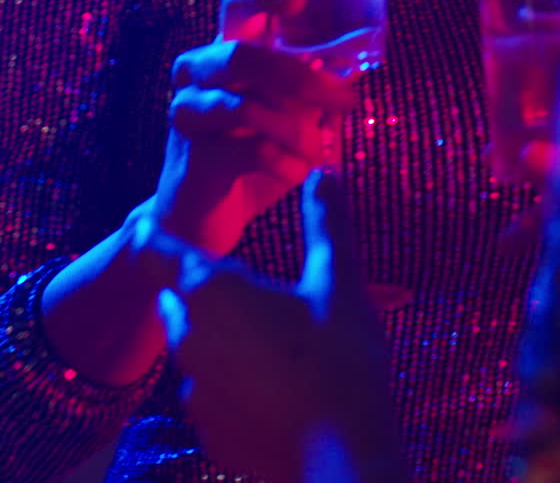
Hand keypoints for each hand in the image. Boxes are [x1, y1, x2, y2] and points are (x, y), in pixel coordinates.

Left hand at [133, 169, 406, 482]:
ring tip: (265, 331)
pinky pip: (208, 389)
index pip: (152, 248)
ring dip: (215, 331)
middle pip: (173, 296)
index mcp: (210, 291)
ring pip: (192, 344)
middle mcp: (189, 336)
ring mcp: (194, 389)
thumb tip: (322, 170)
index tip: (159, 219)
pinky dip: (228, 377)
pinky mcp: (209, 430)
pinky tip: (270, 380)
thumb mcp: (339, 279)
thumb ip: (326, 220)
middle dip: (196, 282)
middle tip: (237, 275)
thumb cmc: (340, 360)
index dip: (153, 230)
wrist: (342, 460)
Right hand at [152, 0, 356, 255]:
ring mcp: (187, 112)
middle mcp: (198, 73)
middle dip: (302, 79)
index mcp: (224, 51)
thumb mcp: (293, 115)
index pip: (236, 4)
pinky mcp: (192, 155)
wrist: (206, 218)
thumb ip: (318, 86)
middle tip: (344, 101)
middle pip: (241, 54)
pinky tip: (296, 173)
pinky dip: (285, 164)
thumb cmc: (253, 154)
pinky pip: (249, 152)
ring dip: (295, 130)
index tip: (298, 2)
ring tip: (316, 150)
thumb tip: (358, 59)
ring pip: (245, 107)